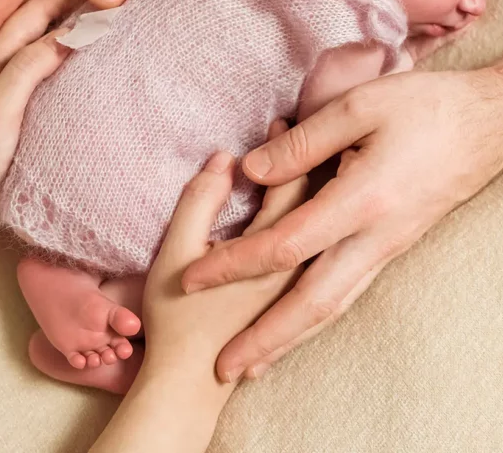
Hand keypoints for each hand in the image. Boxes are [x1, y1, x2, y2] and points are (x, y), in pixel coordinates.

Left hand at [0, 0, 85, 219]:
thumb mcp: (2, 106)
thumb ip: (30, 65)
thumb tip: (70, 33)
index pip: (37, 10)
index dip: (72, 0)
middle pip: (37, 19)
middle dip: (70, 7)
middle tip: (111, 10)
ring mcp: (0, 81)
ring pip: (37, 41)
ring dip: (65, 30)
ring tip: (100, 32)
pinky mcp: (6, 102)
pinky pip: (37, 67)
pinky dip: (58, 58)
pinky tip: (77, 69)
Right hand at [140, 123, 307, 381]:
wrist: (190, 385)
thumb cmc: (177, 321)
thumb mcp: (175, 254)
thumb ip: (199, 203)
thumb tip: (223, 161)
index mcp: (273, 253)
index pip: (291, 186)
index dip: (286, 148)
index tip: (278, 117)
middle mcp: (299, 269)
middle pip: (317, 205)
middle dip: (308, 163)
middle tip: (298, 129)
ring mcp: (303, 287)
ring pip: (327, 226)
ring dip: (318, 191)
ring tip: (310, 157)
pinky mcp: (302, 298)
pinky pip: (325, 249)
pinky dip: (321, 222)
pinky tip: (318, 208)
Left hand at [180, 66, 502, 380]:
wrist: (493, 126)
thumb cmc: (428, 107)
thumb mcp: (361, 105)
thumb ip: (305, 141)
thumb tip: (251, 171)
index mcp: (364, 200)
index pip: (285, 245)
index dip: (234, 265)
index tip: (191, 279)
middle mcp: (376, 237)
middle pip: (313, 301)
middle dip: (267, 338)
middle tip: (226, 369)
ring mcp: (388, 247)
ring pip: (335, 305)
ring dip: (291, 338)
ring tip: (255, 364)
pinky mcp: (394, 246)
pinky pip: (350, 290)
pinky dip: (317, 315)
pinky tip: (297, 324)